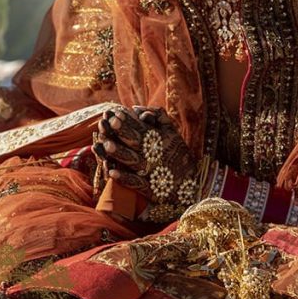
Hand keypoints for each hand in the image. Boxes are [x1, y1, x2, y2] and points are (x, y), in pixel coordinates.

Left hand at [93, 106, 196, 220]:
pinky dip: (124, 178)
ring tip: (107, 145)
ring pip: (133, 161)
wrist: (190, 185)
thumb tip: (136, 109)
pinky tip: (111, 172)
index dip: (128, 120)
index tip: (115, 112)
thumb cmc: (177, 153)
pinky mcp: (149, 189)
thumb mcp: (172, 132)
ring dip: (120, 153)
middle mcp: (154, 155)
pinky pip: (135, 183)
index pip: (142, 128)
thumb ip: (158, 116)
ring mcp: (151, 172)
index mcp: (159, 140)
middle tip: (110, 122)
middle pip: (136, 142)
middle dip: (123, 132)